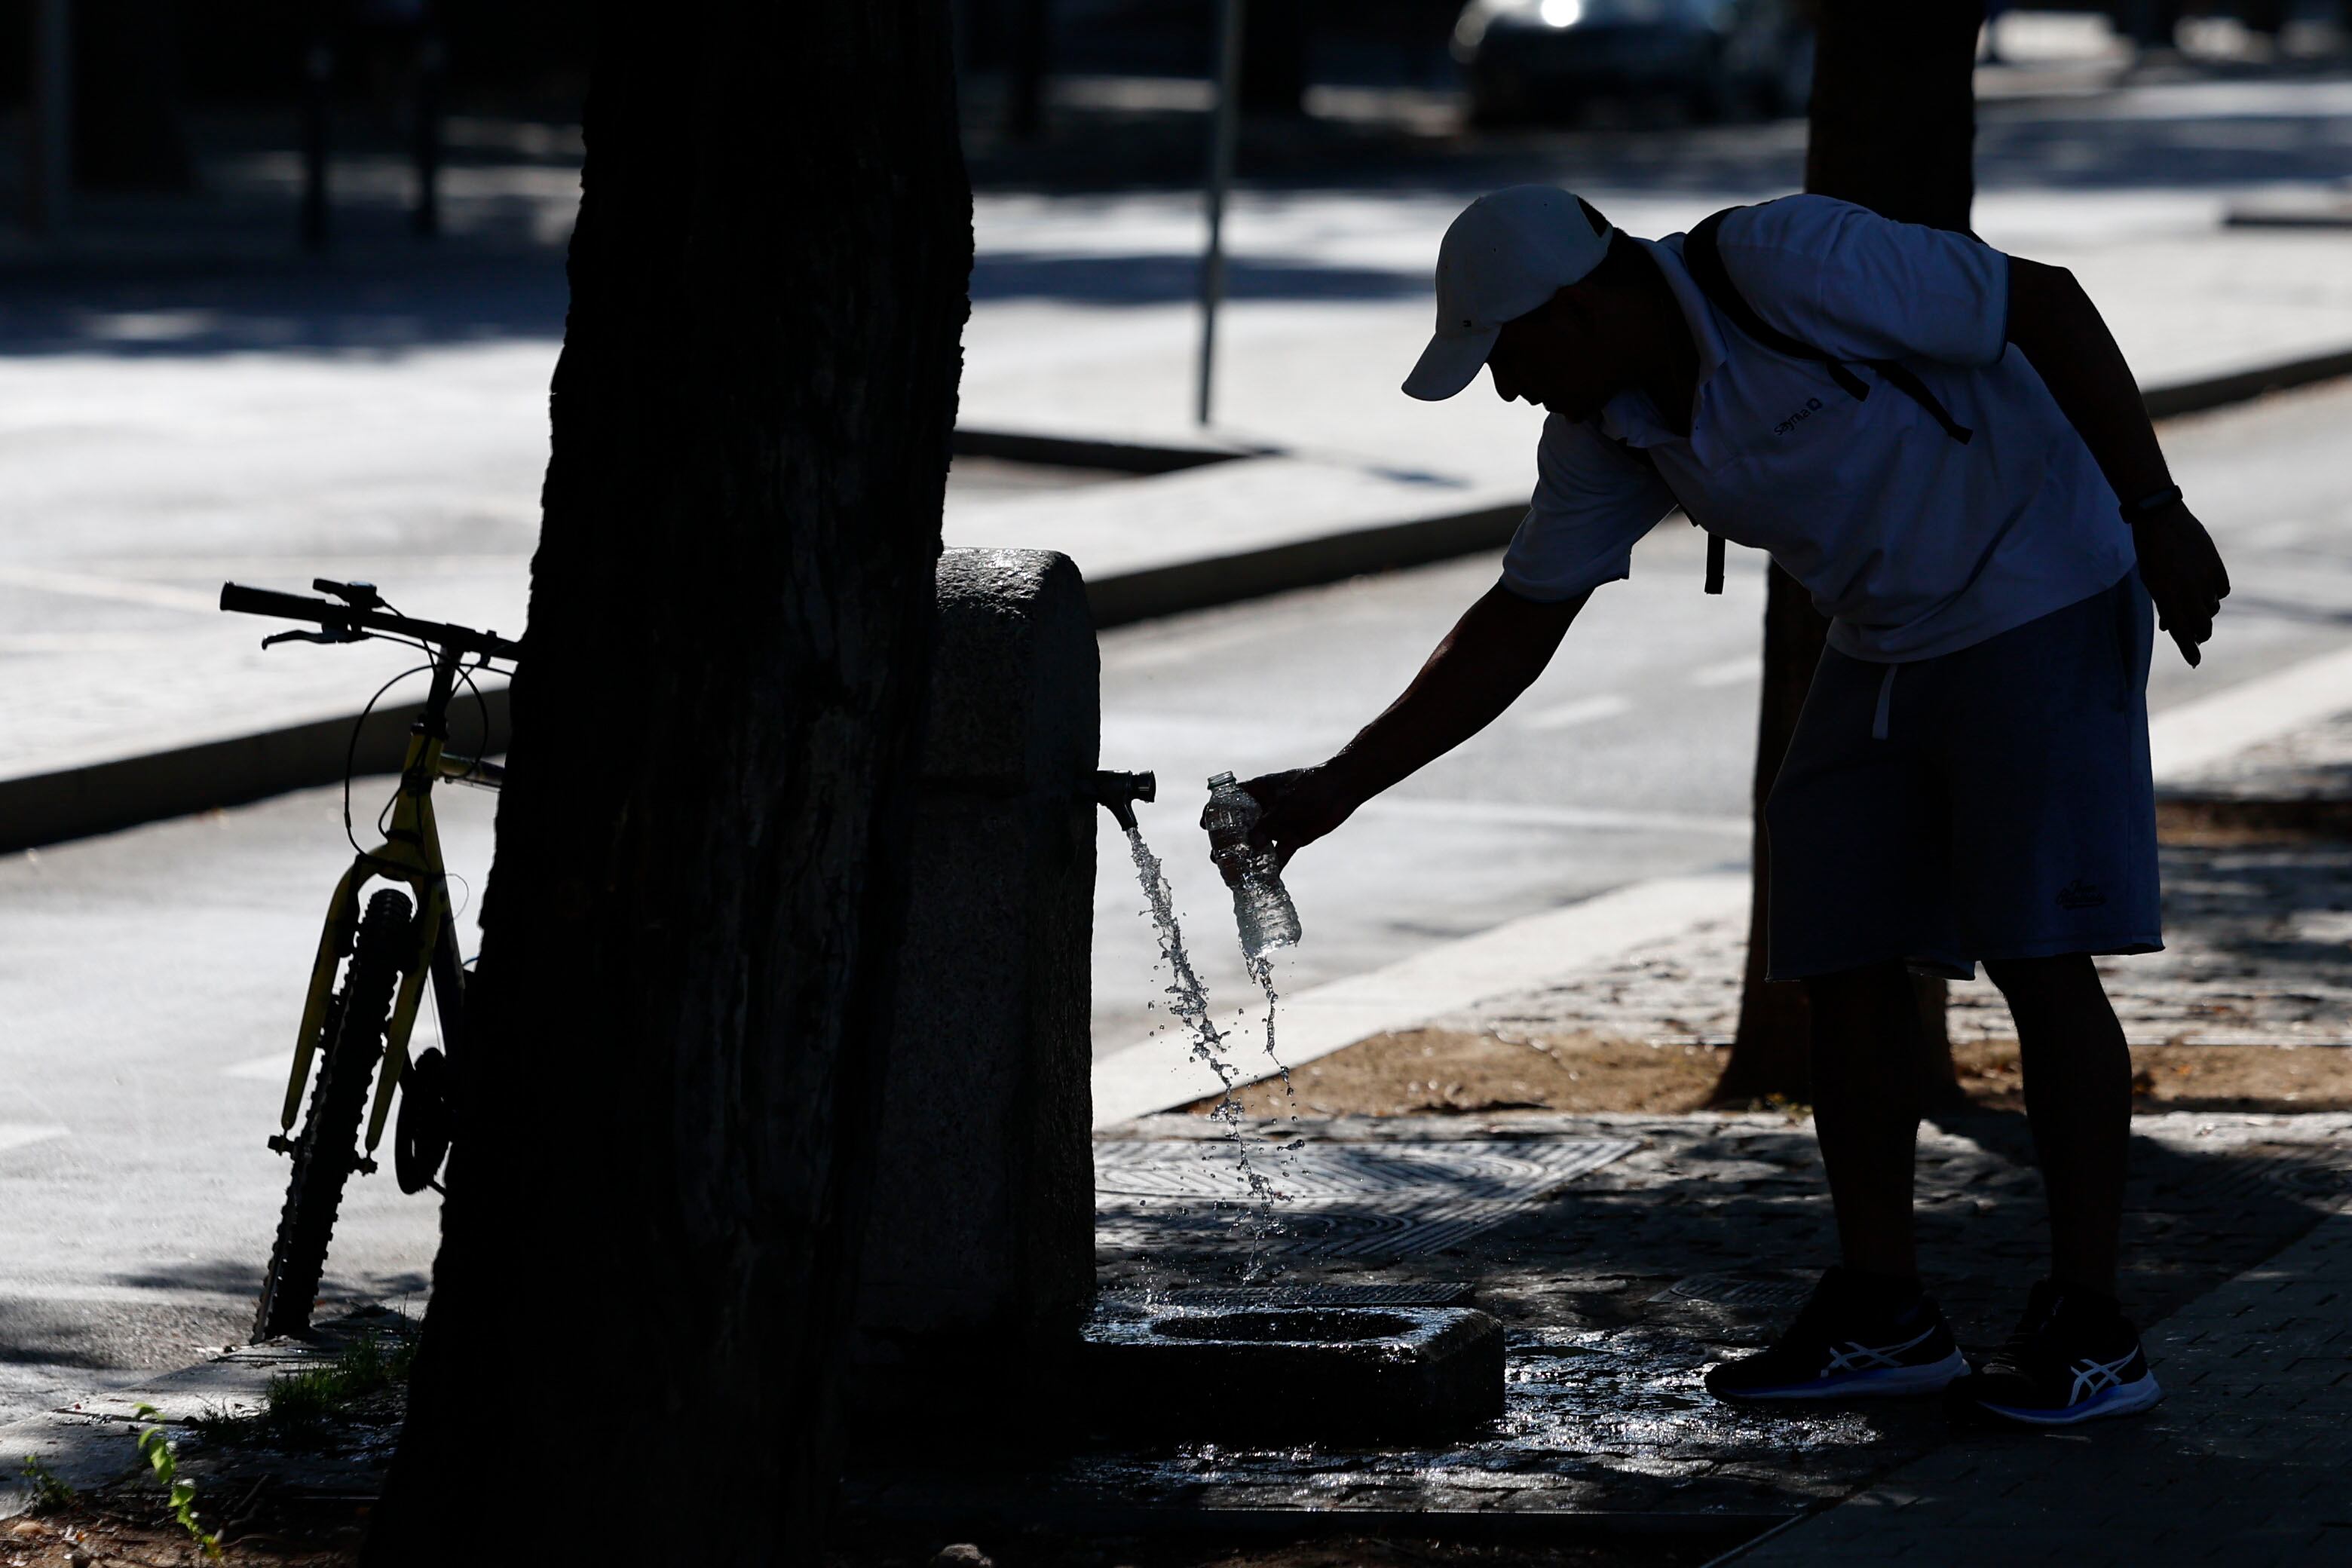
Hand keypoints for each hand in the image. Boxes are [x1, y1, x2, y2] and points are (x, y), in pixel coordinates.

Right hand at [1201, 764, 1361, 870]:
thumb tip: (1250, 846)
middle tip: (1217, 858)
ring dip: (1246, 859)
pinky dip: (1271, 869)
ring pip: (1256, 845)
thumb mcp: (1285, 805)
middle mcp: (1264, 809)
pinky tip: (1262, 883)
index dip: (1214, 812)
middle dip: (1227, 844)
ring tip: (1233, 875)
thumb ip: (1267, 825)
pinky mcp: (1292, 838)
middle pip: (1239, 828)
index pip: (1229, 800)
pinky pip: (1278, 856)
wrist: (1342, 790)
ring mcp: (1278, 824)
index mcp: (1257, 791)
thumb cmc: (1311, 788)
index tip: (1204, 826)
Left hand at [2133, 502, 2229, 667]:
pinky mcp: (2216, 566)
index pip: (2181, 631)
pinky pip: (2222, 590)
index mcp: (2166, 597)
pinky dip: (2216, 594)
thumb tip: (2170, 627)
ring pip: (2213, 608)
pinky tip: (2207, 590)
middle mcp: (2188, 591)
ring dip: (2205, 612)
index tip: (2194, 662)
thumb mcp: (2151, 582)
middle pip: (2202, 625)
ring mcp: (2204, 578)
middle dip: (2199, 634)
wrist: (2161, 519)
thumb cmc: (2150, 554)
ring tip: (2195, 606)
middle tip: (2197, 636)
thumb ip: (2163, 605)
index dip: (2188, 649)